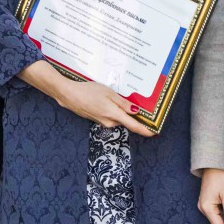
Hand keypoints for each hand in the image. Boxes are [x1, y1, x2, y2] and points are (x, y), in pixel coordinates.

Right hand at [18, 61, 153, 137]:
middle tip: (139, 103)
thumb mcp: (108, 93)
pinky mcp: (96, 119)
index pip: (133, 126)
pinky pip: (110, 116)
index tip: (155, 132)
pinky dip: (113, 110)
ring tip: (119, 97)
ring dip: (121, 111)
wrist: (69, 95)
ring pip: (117, 117)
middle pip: (126, 121)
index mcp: (113, 115)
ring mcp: (102, 121)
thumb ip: (122, 103)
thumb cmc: (88, 91)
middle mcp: (109, 122)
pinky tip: (108, 100)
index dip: (145, 130)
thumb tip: (135, 111)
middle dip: (132, 115)